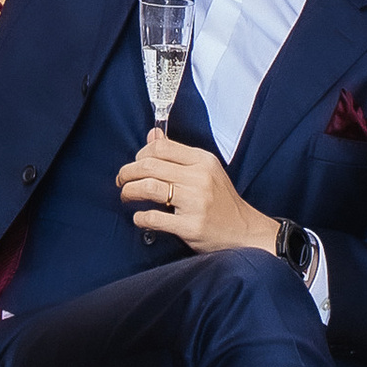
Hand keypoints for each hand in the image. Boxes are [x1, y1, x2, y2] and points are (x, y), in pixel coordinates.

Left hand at [117, 131, 277, 254]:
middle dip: (127, 173)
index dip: (140, 154)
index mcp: (203, 160)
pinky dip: (140, 217)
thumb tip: (152, 135)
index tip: (134, 164)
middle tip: (122, 181)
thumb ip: (178, 154)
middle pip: (150, 165)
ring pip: (149, 188)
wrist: (244, 231)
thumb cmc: (222, 201)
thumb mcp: (206, 170)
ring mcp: (196, 202)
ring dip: (129, 191)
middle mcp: (199, 178)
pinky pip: (154, 218)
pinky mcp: (191, 226)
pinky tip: (139, 217)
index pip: (161, 147)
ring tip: (126, 196)